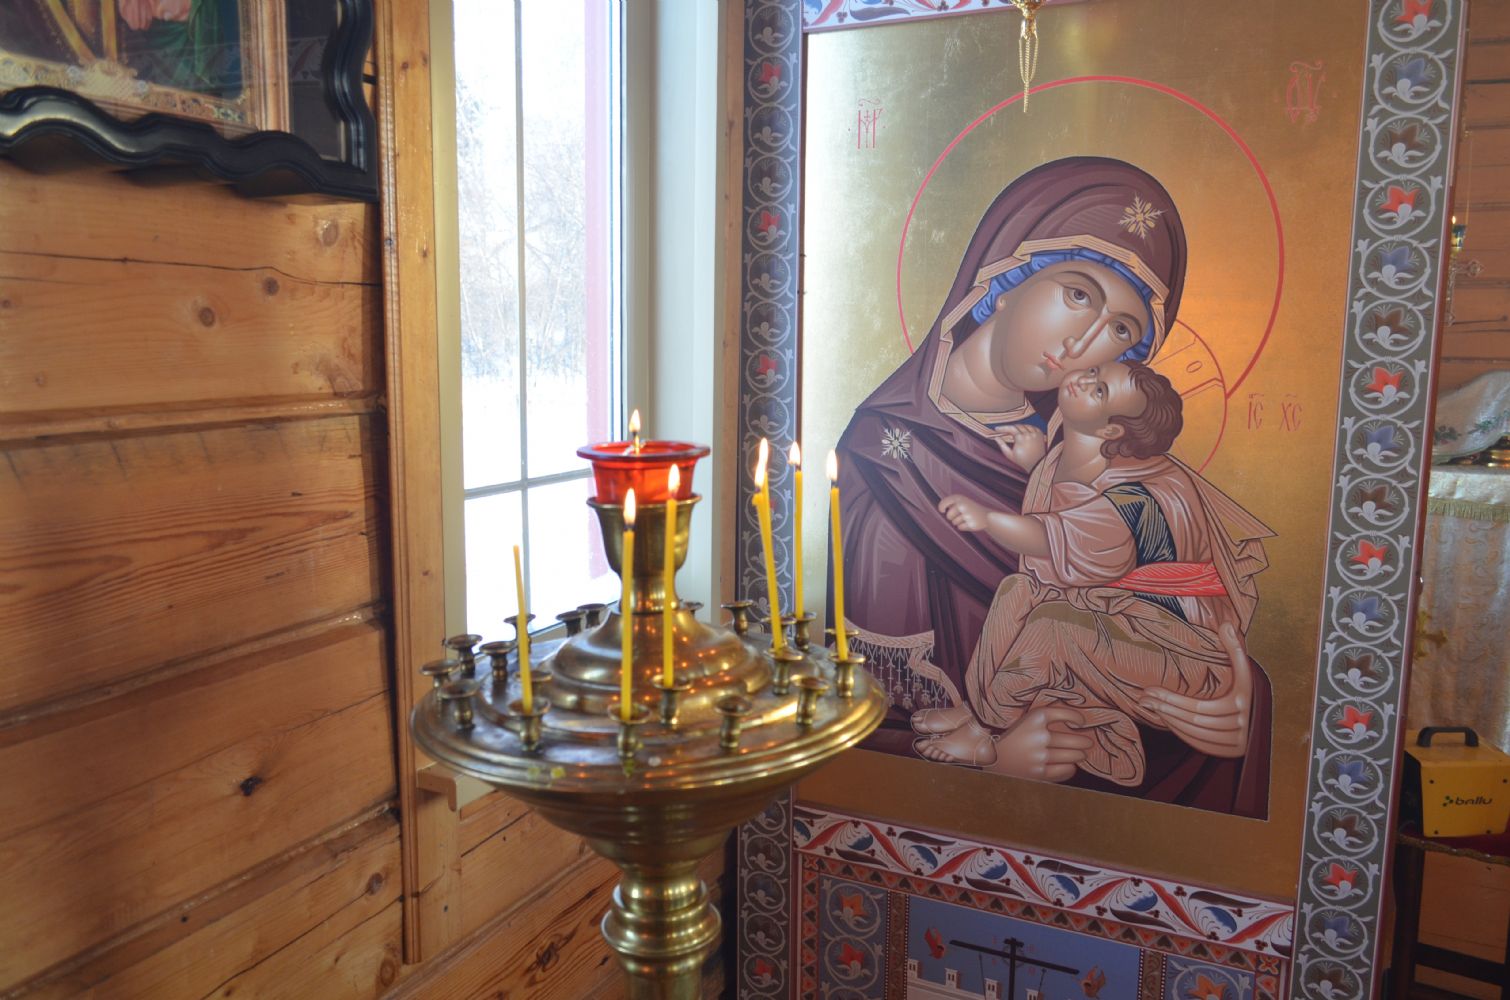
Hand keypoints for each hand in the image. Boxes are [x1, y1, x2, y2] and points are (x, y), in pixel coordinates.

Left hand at [938, 494, 989, 531]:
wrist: (987, 515)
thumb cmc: (970, 508)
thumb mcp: (962, 501)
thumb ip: (951, 503)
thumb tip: (941, 508)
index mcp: (959, 498)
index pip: (944, 502)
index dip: (941, 507)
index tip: (942, 511)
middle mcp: (963, 505)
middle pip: (948, 516)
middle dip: (952, 518)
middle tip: (961, 515)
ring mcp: (967, 514)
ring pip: (954, 522)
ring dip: (959, 522)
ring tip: (967, 518)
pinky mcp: (971, 523)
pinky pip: (960, 528)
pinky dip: (963, 527)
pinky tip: (970, 523)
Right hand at [988, 706, 1092, 781]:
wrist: (991, 758)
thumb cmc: (1011, 738)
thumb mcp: (1025, 721)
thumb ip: (1045, 718)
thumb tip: (1075, 718)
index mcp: (1033, 718)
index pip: (1063, 714)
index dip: (1076, 716)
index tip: (1082, 721)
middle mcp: (1037, 736)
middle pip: (1072, 739)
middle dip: (1084, 742)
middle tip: (1088, 743)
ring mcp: (1038, 756)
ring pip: (1071, 756)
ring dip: (1079, 755)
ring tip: (1081, 754)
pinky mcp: (1038, 772)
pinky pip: (1064, 771)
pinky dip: (1070, 768)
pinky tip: (1070, 766)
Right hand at [998, 425, 1046, 468]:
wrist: (1036, 464)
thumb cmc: (1022, 461)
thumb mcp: (1009, 454)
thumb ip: (1002, 445)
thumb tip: (996, 438)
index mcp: (1020, 438)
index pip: (1010, 428)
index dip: (1003, 428)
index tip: (997, 429)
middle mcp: (1028, 434)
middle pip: (1017, 426)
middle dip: (1010, 428)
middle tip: (1005, 431)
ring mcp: (1035, 434)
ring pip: (1025, 426)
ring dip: (1019, 428)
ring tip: (1015, 433)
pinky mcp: (1040, 434)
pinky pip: (1032, 427)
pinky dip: (1027, 428)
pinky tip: (1024, 432)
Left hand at [1139, 624, 1252, 757]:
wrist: (1273, 717)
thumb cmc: (1251, 688)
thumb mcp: (1247, 669)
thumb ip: (1236, 648)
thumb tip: (1226, 624)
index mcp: (1244, 701)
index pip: (1200, 706)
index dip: (1173, 700)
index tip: (1150, 689)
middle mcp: (1243, 723)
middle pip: (1195, 720)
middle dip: (1165, 709)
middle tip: (1143, 697)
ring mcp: (1239, 740)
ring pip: (1196, 733)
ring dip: (1169, 721)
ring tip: (1150, 707)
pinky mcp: (1234, 751)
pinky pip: (1201, 744)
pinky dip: (1181, 733)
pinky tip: (1166, 721)